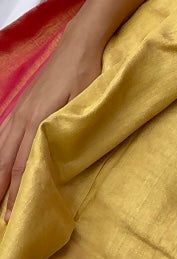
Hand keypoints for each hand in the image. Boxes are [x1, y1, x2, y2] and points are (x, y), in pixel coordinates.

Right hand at [0, 21, 104, 220]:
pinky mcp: (22, 104)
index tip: (11, 214)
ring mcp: (20, 109)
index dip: (15, 191)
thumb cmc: (86, 71)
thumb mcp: (83, 100)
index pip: (22, 164)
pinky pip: (2, 131)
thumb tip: (61, 155)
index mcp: (37, 119)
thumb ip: (69, 127)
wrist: (78, 44)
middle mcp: (22, 116)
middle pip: (4, 159)